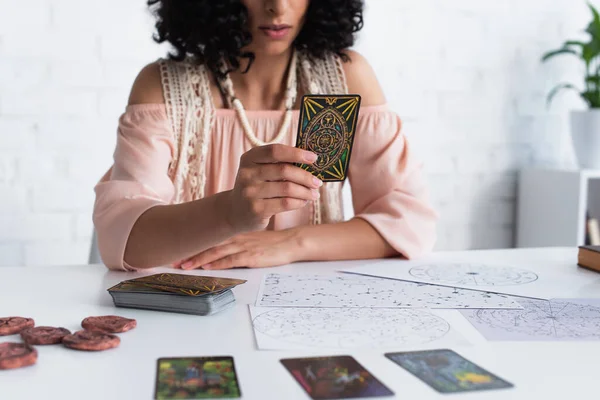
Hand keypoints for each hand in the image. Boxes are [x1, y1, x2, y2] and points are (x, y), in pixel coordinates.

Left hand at [174, 230, 301, 269]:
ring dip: (199, 259)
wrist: (292, 242)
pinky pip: (231, 261)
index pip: (211, 237)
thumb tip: (222, 248)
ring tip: (184, 266)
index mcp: (236, 233)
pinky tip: (207, 268)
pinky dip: (217, 264)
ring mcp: (244, 247)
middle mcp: (237, 238)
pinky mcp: (252, 257)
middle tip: (173, 259)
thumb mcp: (253, 238)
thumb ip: (238, 241)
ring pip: (216, 252)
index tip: (179, 249)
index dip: (194, 243)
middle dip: (190, 252)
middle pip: (209, 244)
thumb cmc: (274, 243)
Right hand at [225, 144, 321, 232]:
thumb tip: (310, 162)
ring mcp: (250, 192)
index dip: (296, 153)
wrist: (236, 212)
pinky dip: (299, 202)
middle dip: (305, 176)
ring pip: (287, 188)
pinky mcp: (256, 209)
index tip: (314, 157)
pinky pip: (285, 203)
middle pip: (284, 170)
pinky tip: (303, 201)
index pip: (275, 151)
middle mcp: (247, 173)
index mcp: (249, 158)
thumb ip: (279, 164)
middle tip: (317, 182)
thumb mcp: (260, 171)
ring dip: (305, 192)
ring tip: (314, 194)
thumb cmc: (257, 187)